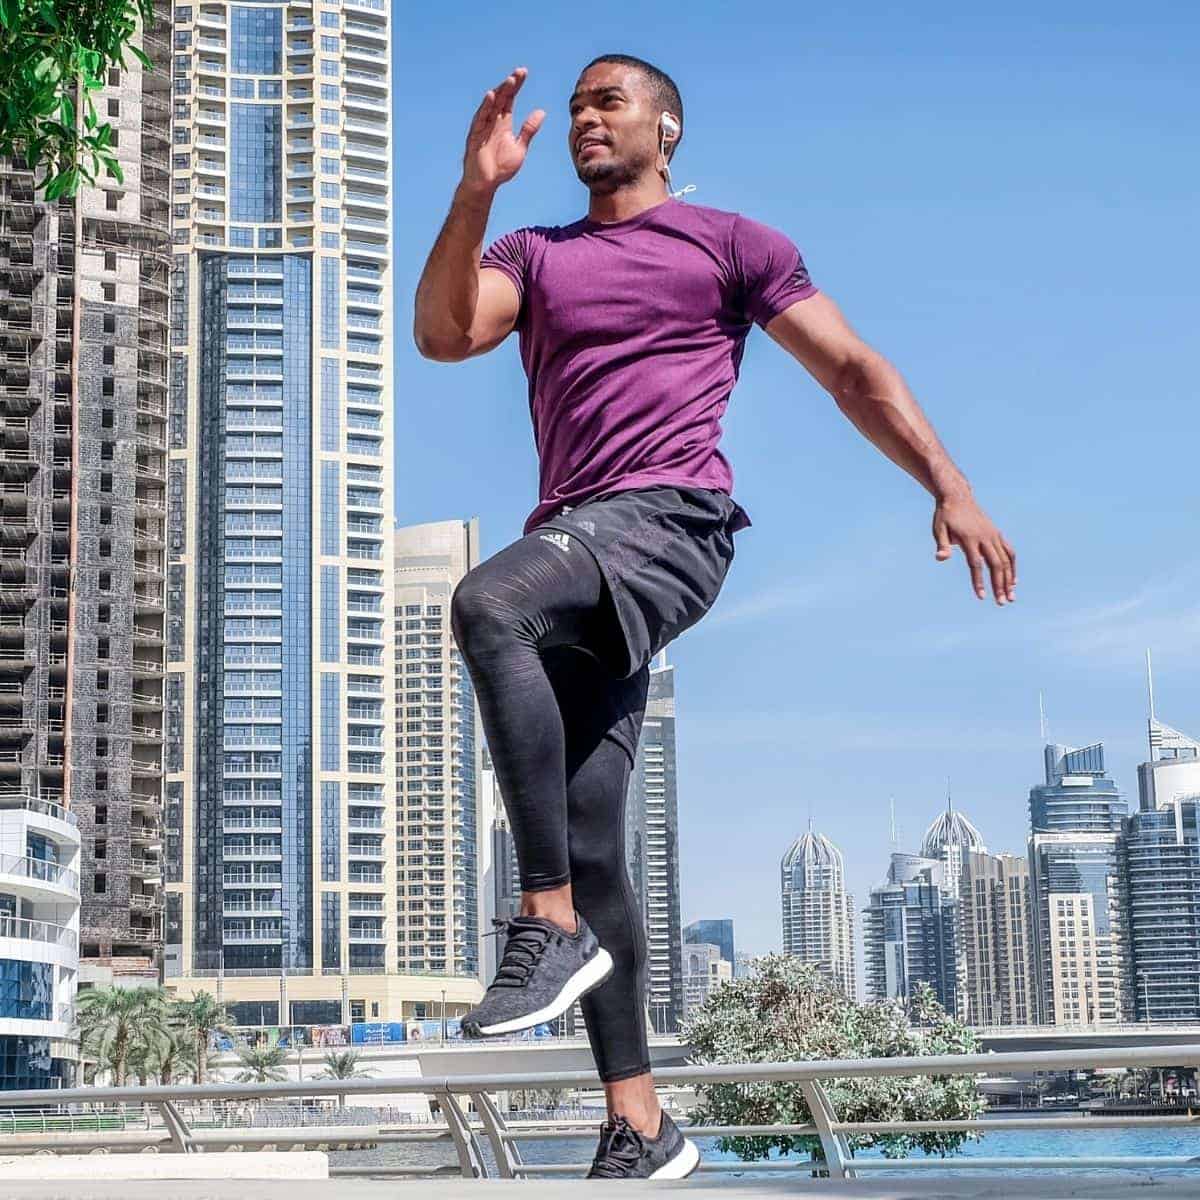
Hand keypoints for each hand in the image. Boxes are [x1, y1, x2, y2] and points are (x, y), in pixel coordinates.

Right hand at [461, 67, 545, 195]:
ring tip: (510, 81)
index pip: (510, 99)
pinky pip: (480, 118)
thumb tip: (542, 111)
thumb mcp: (520, 147)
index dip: (516, 86)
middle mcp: (493, 121)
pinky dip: (486, 107)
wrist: (486, 184)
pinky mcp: (475, 135)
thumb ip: (529, 129)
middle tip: (520, 72)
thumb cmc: (501, 167)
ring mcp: (483, 127)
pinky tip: (491, 95)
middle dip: (510, 85)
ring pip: (492, 105)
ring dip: (500, 92)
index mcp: (504, 123)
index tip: (523, 73)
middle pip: (502, 98)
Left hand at [932, 491, 1016, 604]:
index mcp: (970, 538)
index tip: (981, 597)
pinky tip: (1013, 580)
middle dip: (999, 585)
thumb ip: (942, 544)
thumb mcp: (939, 529)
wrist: (957, 497)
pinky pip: (1008, 551)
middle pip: (996, 565)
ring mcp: (993, 535)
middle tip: (1002, 603)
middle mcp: (985, 537)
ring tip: (1011, 597)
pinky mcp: (997, 534)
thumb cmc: (945, 516)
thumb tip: (940, 558)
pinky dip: (1012, 566)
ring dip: (1009, 579)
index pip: (976, 564)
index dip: (979, 582)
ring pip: (1006, 560)